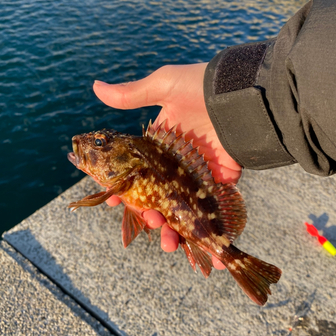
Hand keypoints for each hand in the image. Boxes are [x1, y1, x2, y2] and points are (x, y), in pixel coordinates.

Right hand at [93, 64, 241, 269]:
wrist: (239, 92)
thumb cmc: (199, 85)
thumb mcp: (163, 85)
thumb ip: (131, 94)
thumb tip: (95, 86)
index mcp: (160, 145)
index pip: (136, 172)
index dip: (124, 190)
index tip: (113, 203)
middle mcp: (177, 162)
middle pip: (158, 197)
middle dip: (150, 216)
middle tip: (149, 222)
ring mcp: (199, 174)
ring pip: (182, 210)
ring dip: (175, 230)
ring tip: (169, 243)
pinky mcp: (223, 180)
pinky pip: (215, 211)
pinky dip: (210, 232)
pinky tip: (203, 250)